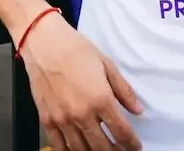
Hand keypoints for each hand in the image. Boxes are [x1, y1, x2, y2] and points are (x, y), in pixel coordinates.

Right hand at [19, 11, 142, 149]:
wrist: (45, 43)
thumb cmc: (76, 49)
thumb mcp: (106, 64)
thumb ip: (123, 90)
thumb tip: (137, 110)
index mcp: (100, 98)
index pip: (121, 131)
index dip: (131, 143)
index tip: (135, 146)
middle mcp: (82, 113)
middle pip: (103, 146)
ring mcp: (63, 119)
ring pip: (82, 150)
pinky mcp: (47, 120)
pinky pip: (59, 146)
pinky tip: (78, 150)